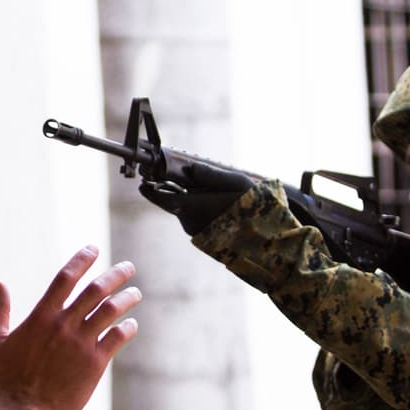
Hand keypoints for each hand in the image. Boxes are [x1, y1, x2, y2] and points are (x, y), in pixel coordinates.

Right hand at [0, 246, 139, 409]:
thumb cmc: (6, 379)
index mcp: (41, 316)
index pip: (66, 278)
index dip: (81, 260)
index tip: (93, 249)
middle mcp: (64, 325)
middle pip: (96, 290)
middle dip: (116, 274)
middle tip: (129, 267)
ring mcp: (81, 343)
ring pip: (111, 311)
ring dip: (126, 298)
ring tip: (135, 293)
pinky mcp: (95, 363)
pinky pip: (118, 338)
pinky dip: (128, 328)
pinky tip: (132, 325)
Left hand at [139, 161, 255, 234]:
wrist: (268, 241)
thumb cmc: (253, 209)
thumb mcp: (235, 183)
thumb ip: (210, 175)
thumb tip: (190, 168)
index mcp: (194, 206)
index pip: (162, 196)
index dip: (151, 189)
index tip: (142, 183)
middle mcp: (191, 221)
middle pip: (175, 202)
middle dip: (177, 190)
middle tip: (182, 177)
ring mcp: (198, 232)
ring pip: (188, 211)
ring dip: (193, 200)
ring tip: (214, 192)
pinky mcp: (206, 239)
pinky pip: (197, 220)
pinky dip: (201, 211)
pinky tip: (218, 206)